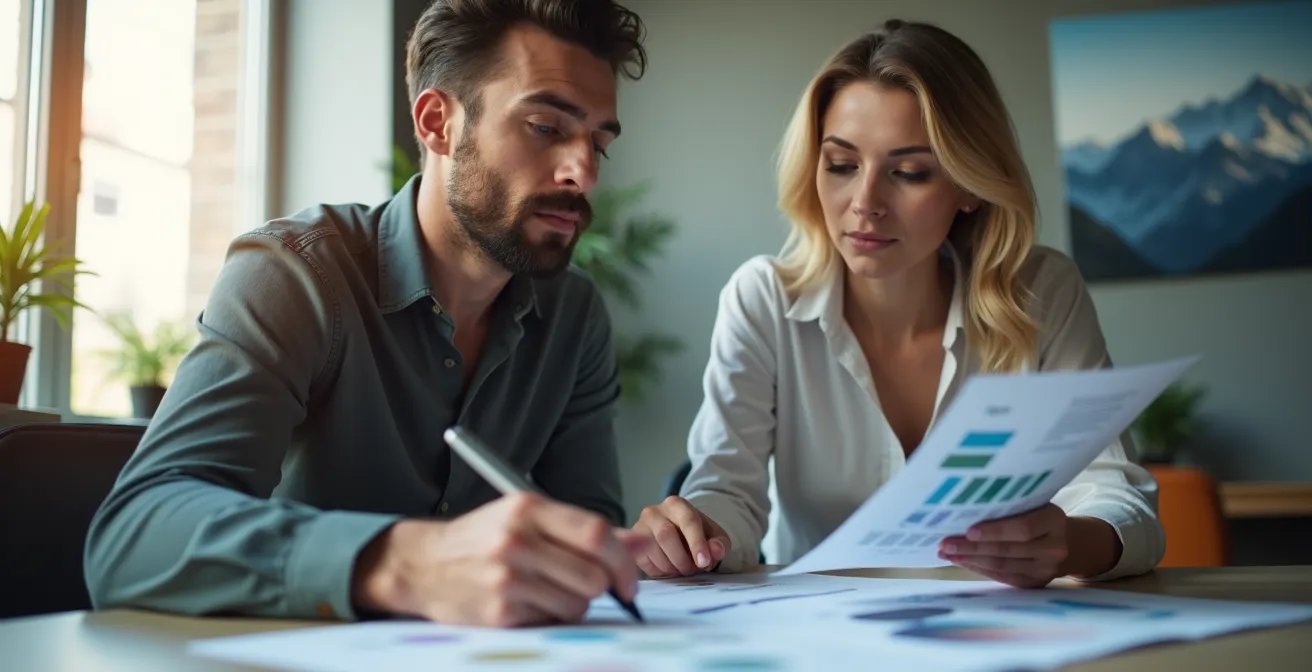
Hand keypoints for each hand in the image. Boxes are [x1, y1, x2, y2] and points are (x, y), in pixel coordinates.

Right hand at [351, 492, 650, 626]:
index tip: (630, 579)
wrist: (421, 564)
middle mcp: (516, 539)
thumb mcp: (529, 519)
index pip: (596, 533)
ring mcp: (506, 577)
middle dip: (601, 588)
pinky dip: (550, 618)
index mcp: (528, 508)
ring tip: (549, 591)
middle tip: (589, 587)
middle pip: (593, 574)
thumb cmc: (482, 538)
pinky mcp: (499, 611)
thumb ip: (585, 530)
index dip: (624, 560)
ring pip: (577, 604)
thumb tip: (642, 541)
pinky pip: (551, 622)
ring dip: (574, 605)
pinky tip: (528, 603)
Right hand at [631, 496, 730, 576]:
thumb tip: (716, 551)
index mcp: (677, 504)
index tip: (704, 563)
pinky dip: (659, 570)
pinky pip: (643, 560)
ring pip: (652, 549)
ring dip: (671, 566)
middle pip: (666, 535)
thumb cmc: (697, 534)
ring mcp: (640, 526)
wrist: (677, 534)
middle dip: (681, 558)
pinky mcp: (631, 543)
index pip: (688, 521)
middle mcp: (654, 511)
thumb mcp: (714, 537)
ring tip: (683, 570)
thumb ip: (719, 543)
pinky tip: (669, 569)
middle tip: (692, 570)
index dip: (696, 544)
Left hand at [938, 504, 1069, 587]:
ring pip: (1002, 565)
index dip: (995, 531)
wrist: (1067, 542)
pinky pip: (1002, 577)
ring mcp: (1046, 569)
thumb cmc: (1039, 516)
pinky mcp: (1035, 583)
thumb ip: (1009, 507)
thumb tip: (963, 511)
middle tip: (945, 544)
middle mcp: (1054, 547)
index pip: (1023, 528)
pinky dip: (979, 569)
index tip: (967, 531)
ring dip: (970, 560)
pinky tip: (962, 562)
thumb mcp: (1033, 504)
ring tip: (947, 553)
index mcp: (1054, 520)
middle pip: (1007, 549)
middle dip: (972, 547)